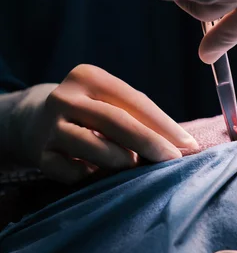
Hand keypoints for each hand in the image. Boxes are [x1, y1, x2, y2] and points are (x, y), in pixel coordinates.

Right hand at [9, 64, 197, 182]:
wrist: (32, 120)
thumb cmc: (90, 111)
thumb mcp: (109, 101)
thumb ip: (139, 116)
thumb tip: (183, 144)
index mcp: (88, 76)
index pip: (134, 101)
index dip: (164, 125)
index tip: (189, 145)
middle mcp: (66, 97)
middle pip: (117, 122)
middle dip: (151, 143)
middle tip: (174, 161)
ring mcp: (49, 126)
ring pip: (96, 148)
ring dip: (123, 161)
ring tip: (136, 166)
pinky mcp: (40, 154)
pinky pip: (75, 173)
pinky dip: (94, 176)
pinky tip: (101, 175)